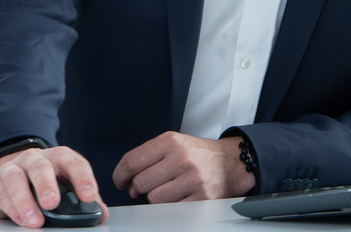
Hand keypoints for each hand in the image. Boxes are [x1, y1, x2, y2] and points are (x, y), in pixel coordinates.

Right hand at [0, 146, 108, 227]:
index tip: (88, 196)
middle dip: (46, 184)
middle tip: (52, 203)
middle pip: (40, 167)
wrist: (11, 172)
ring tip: (35, 221)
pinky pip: (1, 195)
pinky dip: (11, 209)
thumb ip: (82, 199)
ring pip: (16, 179)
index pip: (73, 163)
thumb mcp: (65, 185)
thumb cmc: (45, 180)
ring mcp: (13, 170)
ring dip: (25, 201)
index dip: (82, 178)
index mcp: (57, 158)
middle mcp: (34, 160)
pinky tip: (21, 220)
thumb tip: (101, 214)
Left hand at [112, 131, 255, 202]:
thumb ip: (148, 159)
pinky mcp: (201, 198)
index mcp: (171, 141)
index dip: (120, 175)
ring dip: (157, 197)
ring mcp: (192, 179)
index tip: (120, 181)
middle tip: (149, 185)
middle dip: (140, 187)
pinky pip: (171, 209)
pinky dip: (170, 206)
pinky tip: (179, 196)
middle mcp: (181, 158)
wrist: (229, 163)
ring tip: (169, 188)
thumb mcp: (173, 144)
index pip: (132, 161)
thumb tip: (129, 185)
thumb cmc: (197, 154)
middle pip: (141, 183)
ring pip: (154, 199)